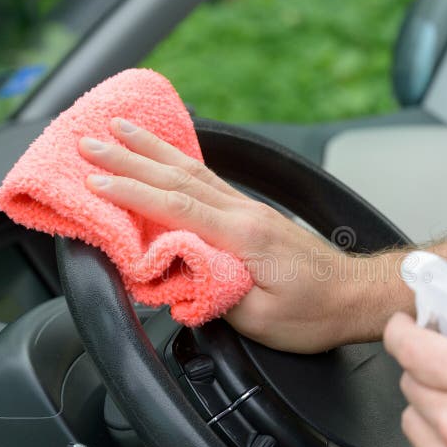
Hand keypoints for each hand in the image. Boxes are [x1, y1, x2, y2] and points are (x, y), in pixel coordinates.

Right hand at [79, 118, 410, 351]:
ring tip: (122, 128)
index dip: (132, 193)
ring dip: (153, 149)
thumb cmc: (315, 311)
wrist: (355, 295)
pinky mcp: (254, 213)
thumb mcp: (260, 318)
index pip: (177, 206)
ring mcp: (250, 208)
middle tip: (91, 141)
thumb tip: (179, 277)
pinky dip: (181, 161)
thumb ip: (215, 292)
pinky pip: (209, 179)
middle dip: (129, 158)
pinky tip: (167, 154)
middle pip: (178, 178)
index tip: (95, 180)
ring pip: (193, 170)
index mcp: (243, 236)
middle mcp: (245, 212)